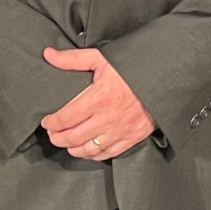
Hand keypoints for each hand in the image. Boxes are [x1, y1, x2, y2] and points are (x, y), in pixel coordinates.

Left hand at [41, 48, 156, 160]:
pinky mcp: (133, 137)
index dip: (51, 123)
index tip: (47, 121)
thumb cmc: (133, 68)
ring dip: (72, 148)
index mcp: (99, 98)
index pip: (65, 119)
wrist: (163, 78)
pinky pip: (107, 154)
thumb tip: (49, 55)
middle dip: (57, 137)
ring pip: (88, 150)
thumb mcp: (102, 59)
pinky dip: (93, 155)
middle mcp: (109, 118)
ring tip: (67, 142)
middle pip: (72, 138)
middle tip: (53, 133)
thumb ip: (73, 59)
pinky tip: (87, 149)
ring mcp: (121, 130)